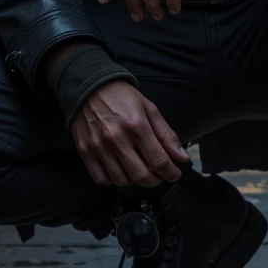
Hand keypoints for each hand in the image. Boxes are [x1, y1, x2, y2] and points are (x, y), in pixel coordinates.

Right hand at [71, 79, 190, 187]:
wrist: (90, 87)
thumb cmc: (122, 98)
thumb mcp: (149, 109)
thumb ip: (166, 135)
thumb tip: (183, 158)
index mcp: (137, 125)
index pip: (159, 161)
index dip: (171, 173)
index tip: (174, 174)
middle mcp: (117, 138)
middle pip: (141, 176)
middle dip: (155, 181)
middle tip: (158, 175)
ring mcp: (99, 146)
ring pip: (121, 180)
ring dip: (134, 181)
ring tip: (139, 170)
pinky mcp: (85, 151)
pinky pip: (100, 178)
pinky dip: (112, 180)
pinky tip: (119, 170)